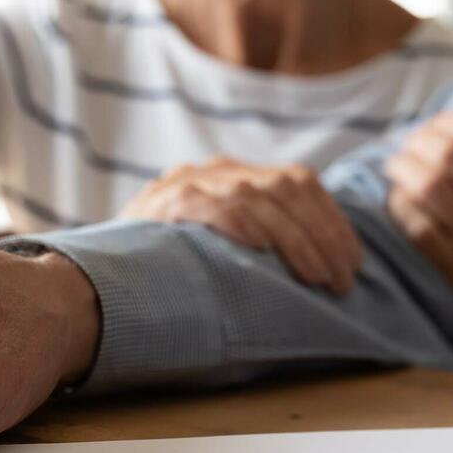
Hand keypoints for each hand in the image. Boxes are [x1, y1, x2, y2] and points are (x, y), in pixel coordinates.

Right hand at [123, 157, 363, 295]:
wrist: (97, 273)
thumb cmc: (176, 269)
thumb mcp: (226, 245)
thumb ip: (267, 240)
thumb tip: (331, 271)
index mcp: (238, 175)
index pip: (301, 182)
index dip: (334, 221)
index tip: (355, 262)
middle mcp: (217, 170)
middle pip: (288, 189)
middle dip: (324, 237)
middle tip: (343, 281)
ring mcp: (189, 182)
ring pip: (258, 197)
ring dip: (296, 241)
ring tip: (319, 278)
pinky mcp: (165, 202)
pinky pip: (213, 206)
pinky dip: (242, 225)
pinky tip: (262, 249)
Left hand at [386, 113, 452, 384]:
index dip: (452, 119)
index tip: (437, 123)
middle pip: (452, 156)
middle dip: (421, 139)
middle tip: (408, 138)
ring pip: (429, 188)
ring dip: (404, 167)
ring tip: (395, 162)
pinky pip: (418, 226)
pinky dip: (401, 205)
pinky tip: (397, 195)